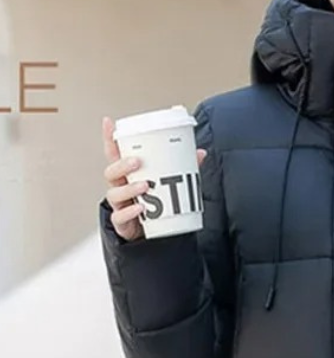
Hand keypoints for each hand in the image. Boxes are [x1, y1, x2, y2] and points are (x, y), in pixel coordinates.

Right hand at [102, 116, 206, 241]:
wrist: (151, 235)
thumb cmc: (154, 204)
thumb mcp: (166, 184)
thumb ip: (181, 168)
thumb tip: (200, 153)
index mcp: (126, 174)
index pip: (114, 153)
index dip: (109, 138)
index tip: (108, 122)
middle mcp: (119, 187)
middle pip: (111, 172)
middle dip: (121, 165)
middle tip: (137, 161)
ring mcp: (119, 205)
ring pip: (115, 193)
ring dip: (129, 188)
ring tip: (145, 185)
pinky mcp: (122, 223)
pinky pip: (120, 217)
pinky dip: (129, 212)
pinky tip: (140, 208)